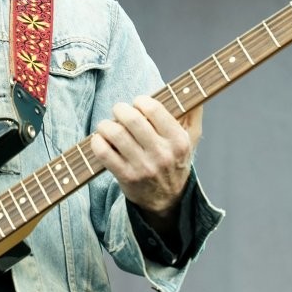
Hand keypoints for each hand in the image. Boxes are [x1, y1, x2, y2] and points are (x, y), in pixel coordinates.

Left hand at [90, 95, 202, 222]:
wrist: (167, 200)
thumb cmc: (176, 161)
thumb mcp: (191, 140)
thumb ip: (193, 114)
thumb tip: (194, 91)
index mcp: (178, 140)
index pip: (153, 108)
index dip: (140, 101)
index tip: (138, 104)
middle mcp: (162, 154)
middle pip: (131, 118)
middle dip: (120, 109)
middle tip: (119, 112)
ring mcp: (143, 167)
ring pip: (115, 134)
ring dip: (106, 125)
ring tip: (107, 126)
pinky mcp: (126, 177)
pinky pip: (104, 153)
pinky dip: (97, 142)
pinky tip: (100, 140)